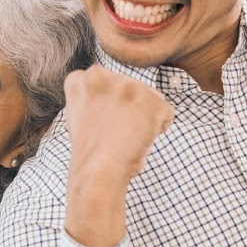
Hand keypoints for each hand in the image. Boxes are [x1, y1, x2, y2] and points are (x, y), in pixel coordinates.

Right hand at [63, 67, 173, 187]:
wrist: (97, 171)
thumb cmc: (90, 151)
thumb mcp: (79, 114)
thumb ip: (93, 97)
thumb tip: (114, 96)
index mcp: (82, 79)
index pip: (104, 80)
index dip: (107, 104)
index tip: (100, 121)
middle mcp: (104, 75)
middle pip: (129, 87)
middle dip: (128, 107)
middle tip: (113, 132)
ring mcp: (129, 86)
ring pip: (149, 99)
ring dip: (143, 117)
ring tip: (125, 137)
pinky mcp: (152, 100)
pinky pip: (167, 114)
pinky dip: (159, 129)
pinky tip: (141, 141)